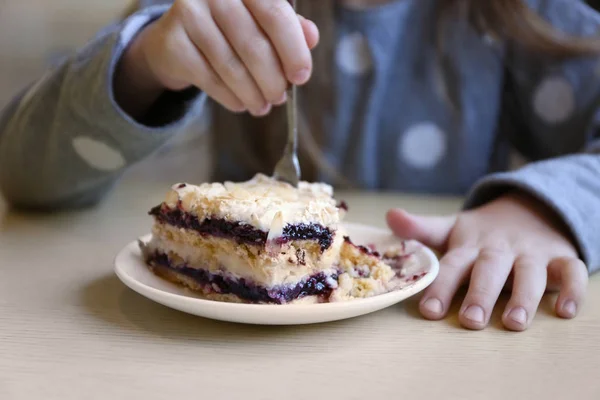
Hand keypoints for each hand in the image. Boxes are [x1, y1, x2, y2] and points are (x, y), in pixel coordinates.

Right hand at [120, 0, 317, 116]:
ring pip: (231, 66)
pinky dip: (230, 97)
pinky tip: (240, 104)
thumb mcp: (262, 23)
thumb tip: (312, 37)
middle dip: (272, 79)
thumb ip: (289, 27)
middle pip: (253, 45)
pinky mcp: (173, 42)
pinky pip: (210, 79)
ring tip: (262, 106)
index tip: (301, 77)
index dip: (293, 50)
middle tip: (279, 98)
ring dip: (252, 94)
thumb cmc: (230, 29)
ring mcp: (190, 14)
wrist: (176, 38)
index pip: (275, 14)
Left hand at [386, 192, 588, 330]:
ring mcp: (532, 253)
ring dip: (524, 297)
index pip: (452, 266)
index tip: (429, 311)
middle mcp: (500, 249)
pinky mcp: (561, 257)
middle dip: (480, 294)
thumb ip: (422, 229)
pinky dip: (572, 290)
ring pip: (530, 273)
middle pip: (490, 270)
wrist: (530, 209)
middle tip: (470, 320)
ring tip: (514, 323)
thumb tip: (389, 216)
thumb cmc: (482, 233)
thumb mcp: (452, 229)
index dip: (440, 287)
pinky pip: (572, 272)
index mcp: (470, 245)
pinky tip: (565, 311)